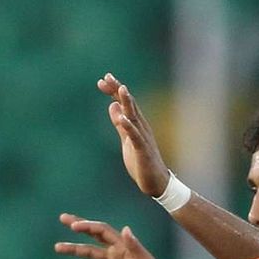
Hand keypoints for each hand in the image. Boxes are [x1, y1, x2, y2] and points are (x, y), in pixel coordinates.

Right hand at [55, 213, 177, 258]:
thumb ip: (135, 246)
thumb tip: (126, 229)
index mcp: (122, 245)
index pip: (101, 231)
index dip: (87, 226)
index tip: (72, 225)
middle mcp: (116, 249)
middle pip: (93, 234)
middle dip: (78, 225)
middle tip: (62, 218)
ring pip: (90, 252)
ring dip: (75, 249)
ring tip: (58, 247)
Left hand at [97, 73, 169, 196]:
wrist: (156, 182)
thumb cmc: (141, 161)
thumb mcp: (126, 140)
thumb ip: (120, 124)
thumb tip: (112, 106)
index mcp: (136, 124)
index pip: (125, 103)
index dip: (114, 91)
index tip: (102, 80)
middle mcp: (141, 127)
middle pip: (130, 104)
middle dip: (119, 90)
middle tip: (107, 76)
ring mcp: (142, 137)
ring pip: (135, 117)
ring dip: (128, 103)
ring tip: (121, 89)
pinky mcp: (142, 150)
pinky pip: (135, 137)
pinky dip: (129, 127)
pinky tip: (122, 119)